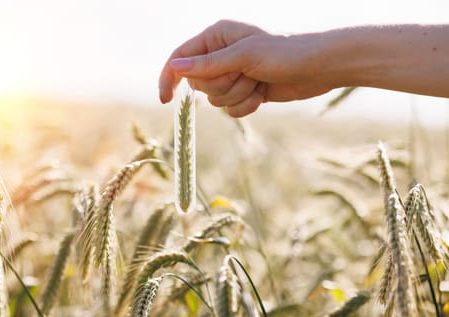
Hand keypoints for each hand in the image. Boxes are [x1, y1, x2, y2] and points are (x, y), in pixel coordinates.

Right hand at [158, 20, 332, 116]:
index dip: (169, 77)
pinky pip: (230, 110)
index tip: (165, 99)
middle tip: (245, 74)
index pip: (181, 58)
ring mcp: (234, 74)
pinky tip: (262, 94)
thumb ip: (208, 63)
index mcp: (217, 37)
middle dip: (222, 85)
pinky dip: (245, 106)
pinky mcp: (245, 91)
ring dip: (237, 95)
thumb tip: (174, 66)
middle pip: (199, 84)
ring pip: (215, 100)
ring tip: (258, 82)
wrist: (319, 68)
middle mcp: (221, 55)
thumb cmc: (286, 51)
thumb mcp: (244, 55)